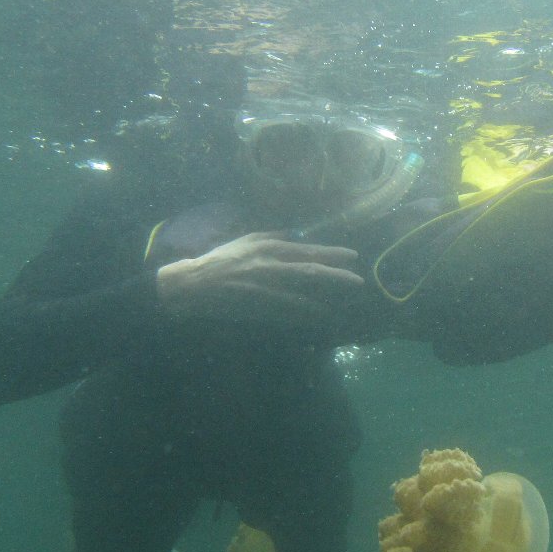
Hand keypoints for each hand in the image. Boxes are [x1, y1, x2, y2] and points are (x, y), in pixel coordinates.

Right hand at [156, 232, 363, 328]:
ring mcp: (263, 286)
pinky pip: (287, 311)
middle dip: (337, 276)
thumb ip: (274, 236)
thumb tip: (299, 233)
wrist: (194, 284)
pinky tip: (320, 318)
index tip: (353, 257)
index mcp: (267, 246)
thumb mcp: (248, 240)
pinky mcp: (256, 305)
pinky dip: (305, 314)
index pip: (307, 249)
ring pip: (302, 292)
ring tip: (345, 304)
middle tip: (358, 282)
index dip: (332, 253)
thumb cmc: (221, 260)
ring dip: (325, 300)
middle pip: (310, 270)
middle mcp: (268, 264)